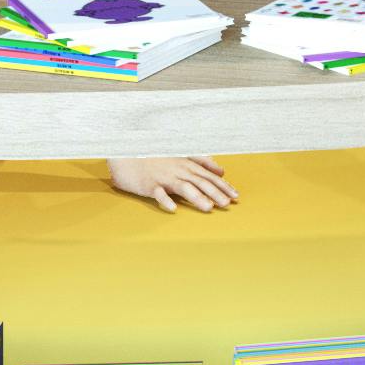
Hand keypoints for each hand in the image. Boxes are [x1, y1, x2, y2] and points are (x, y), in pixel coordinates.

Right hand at [105, 152, 235, 211]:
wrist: (128, 156)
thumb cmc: (155, 158)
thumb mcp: (180, 156)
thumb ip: (202, 161)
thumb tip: (221, 170)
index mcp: (186, 164)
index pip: (208, 175)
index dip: (223, 185)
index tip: (236, 196)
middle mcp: (177, 169)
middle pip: (200, 182)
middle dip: (215, 192)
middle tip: (228, 204)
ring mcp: (163, 177)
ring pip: (183, 187)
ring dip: (196, 197)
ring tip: (209, 207)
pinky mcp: (149, 185)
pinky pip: (158, 193)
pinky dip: (165, 200)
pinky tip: (173, 209)